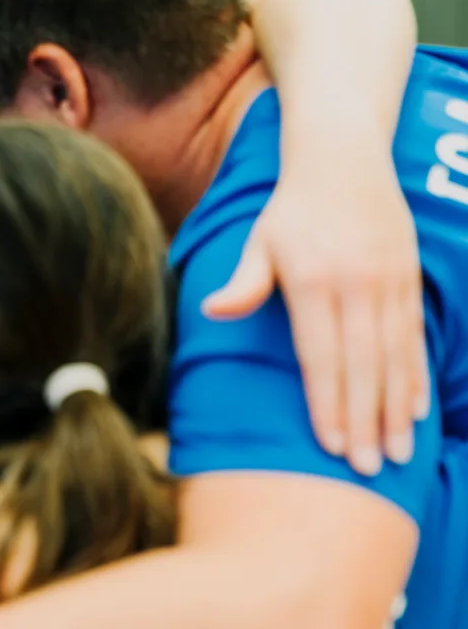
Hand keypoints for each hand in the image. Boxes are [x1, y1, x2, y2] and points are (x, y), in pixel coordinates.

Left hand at [202, 145, 427, 475]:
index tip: (330, 446)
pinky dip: (415, 377)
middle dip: (364, 421)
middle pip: (362, 367)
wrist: (343, 159)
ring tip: (397, 454)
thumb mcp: (258, 240)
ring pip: (394, 358)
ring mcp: (388, 283)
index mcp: (314, 281)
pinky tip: (414, 412)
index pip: (321, 356)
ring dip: (395, 410)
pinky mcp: (408, 280)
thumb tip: (213, 311)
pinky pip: (414, 338)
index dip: (327, 403)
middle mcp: (357, 286)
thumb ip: (243, 282)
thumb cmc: (288, 210)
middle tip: (368, 469)